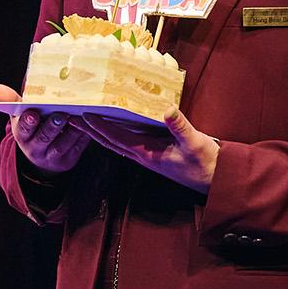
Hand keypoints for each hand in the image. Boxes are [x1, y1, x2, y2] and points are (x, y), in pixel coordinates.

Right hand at [0, 84, 90, 172]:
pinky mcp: (67, 161)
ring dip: (70, 131)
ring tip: (78, 118)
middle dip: (51, 126)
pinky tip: (89, 125)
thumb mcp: (20, 116)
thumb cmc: (32, 127)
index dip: (27, 122)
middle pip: (43, 138)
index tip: (33, 113)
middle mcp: (34, 149)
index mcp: (22, 135)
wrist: (43, 156)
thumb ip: (12, 101)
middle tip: (60, 114)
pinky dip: (83, 137)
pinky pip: (76, 149)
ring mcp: (51, 157)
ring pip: (61, 145)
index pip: (23, 129)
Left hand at [78, 108, 218, 193]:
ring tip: (85, 120)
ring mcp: (148, 155)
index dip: (100, 127)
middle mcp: (143, 156)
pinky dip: (117, 132)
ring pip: (117, 142)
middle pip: (110, 142)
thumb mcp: (194, 142)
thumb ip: (180, 127)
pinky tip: (114, 124)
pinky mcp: (155, 153)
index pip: (117, 138)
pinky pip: (129, 141)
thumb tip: (167, 109)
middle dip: (91, 131)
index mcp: (148, 153)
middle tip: (72, 117)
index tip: (84, 115)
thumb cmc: (205, 162)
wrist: (215, 179)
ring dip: (100, 132)